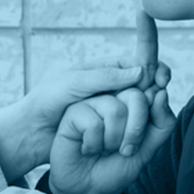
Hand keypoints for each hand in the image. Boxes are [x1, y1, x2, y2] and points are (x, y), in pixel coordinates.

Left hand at [0, 16, 167, 179]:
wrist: (33, 131)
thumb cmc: (48, 101)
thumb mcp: (73, 83)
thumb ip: (104, 77)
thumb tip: (139, 72)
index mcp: (104, 69)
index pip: (137, 61)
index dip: (152, 66)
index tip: (160, 77)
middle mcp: (113, 87)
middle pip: (145, 83)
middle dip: (156, 87)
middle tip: (160, 92)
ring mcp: (113, 107)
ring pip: (141, 105)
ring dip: (149, 108)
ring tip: (151, 111)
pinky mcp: (111, 128)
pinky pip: (131, 124)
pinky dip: (139, 125)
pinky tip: (140, 127)